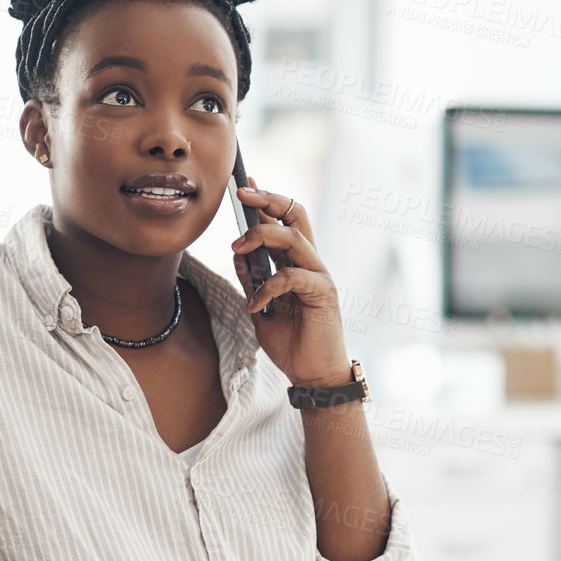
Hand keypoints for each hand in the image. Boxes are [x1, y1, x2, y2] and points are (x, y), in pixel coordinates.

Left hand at [229, 177, 353, 388]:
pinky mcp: (323, 293)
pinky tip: (255, 305)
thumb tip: (237, 255)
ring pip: (293, 237)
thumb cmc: (291, 344)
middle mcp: (310, 263)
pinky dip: (267, 287)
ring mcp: (319, 276)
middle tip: (241, 194)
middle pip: (295, 214)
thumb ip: (252, 281)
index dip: (265, 199)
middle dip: (268, 199)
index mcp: (296, 263)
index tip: (242, 185)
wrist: (312, 376)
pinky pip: (292, 276)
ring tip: (236, 249)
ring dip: (260, 236)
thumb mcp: (260, 308)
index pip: (284, 220)